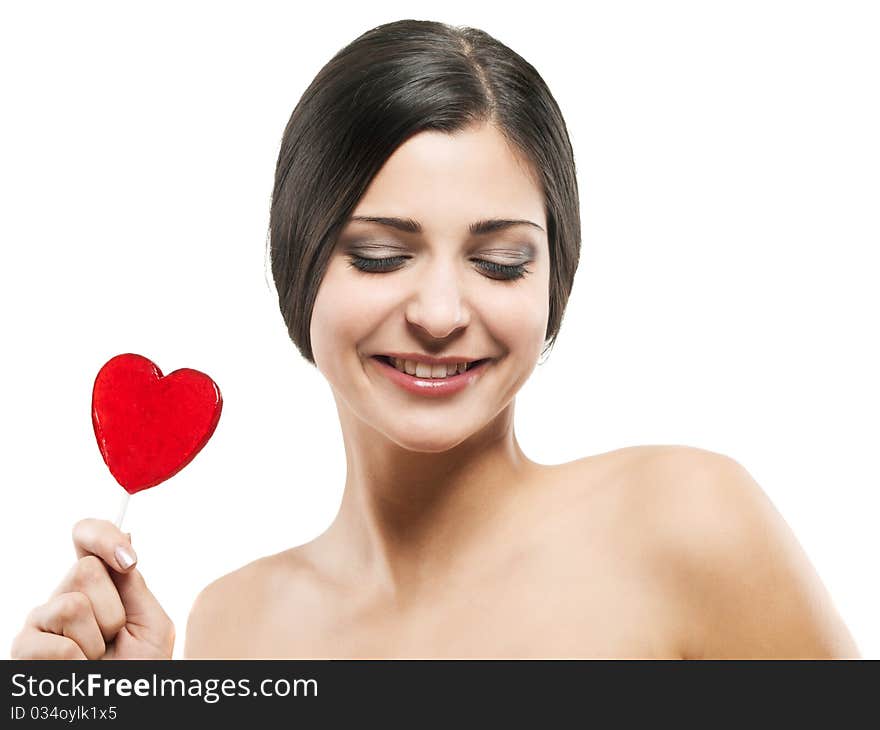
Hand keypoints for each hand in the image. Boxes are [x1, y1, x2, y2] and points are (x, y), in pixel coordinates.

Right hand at [10, 518, 174, 658]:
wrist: (125, 706)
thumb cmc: (140, 669)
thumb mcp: (151, 623)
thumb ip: (134, 584)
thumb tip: (126, 535)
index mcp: (99, 584)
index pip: (86, 536)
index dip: (103, 535)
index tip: (129, 559)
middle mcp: (65, 595)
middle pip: (86, 569)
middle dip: (112, 609)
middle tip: (114, 637)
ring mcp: (41, 621)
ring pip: (72, 605)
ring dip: (97, 640)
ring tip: (96, 659)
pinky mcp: (23, 650)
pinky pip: (58, 644)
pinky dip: (79, 664)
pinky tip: (79, 672)